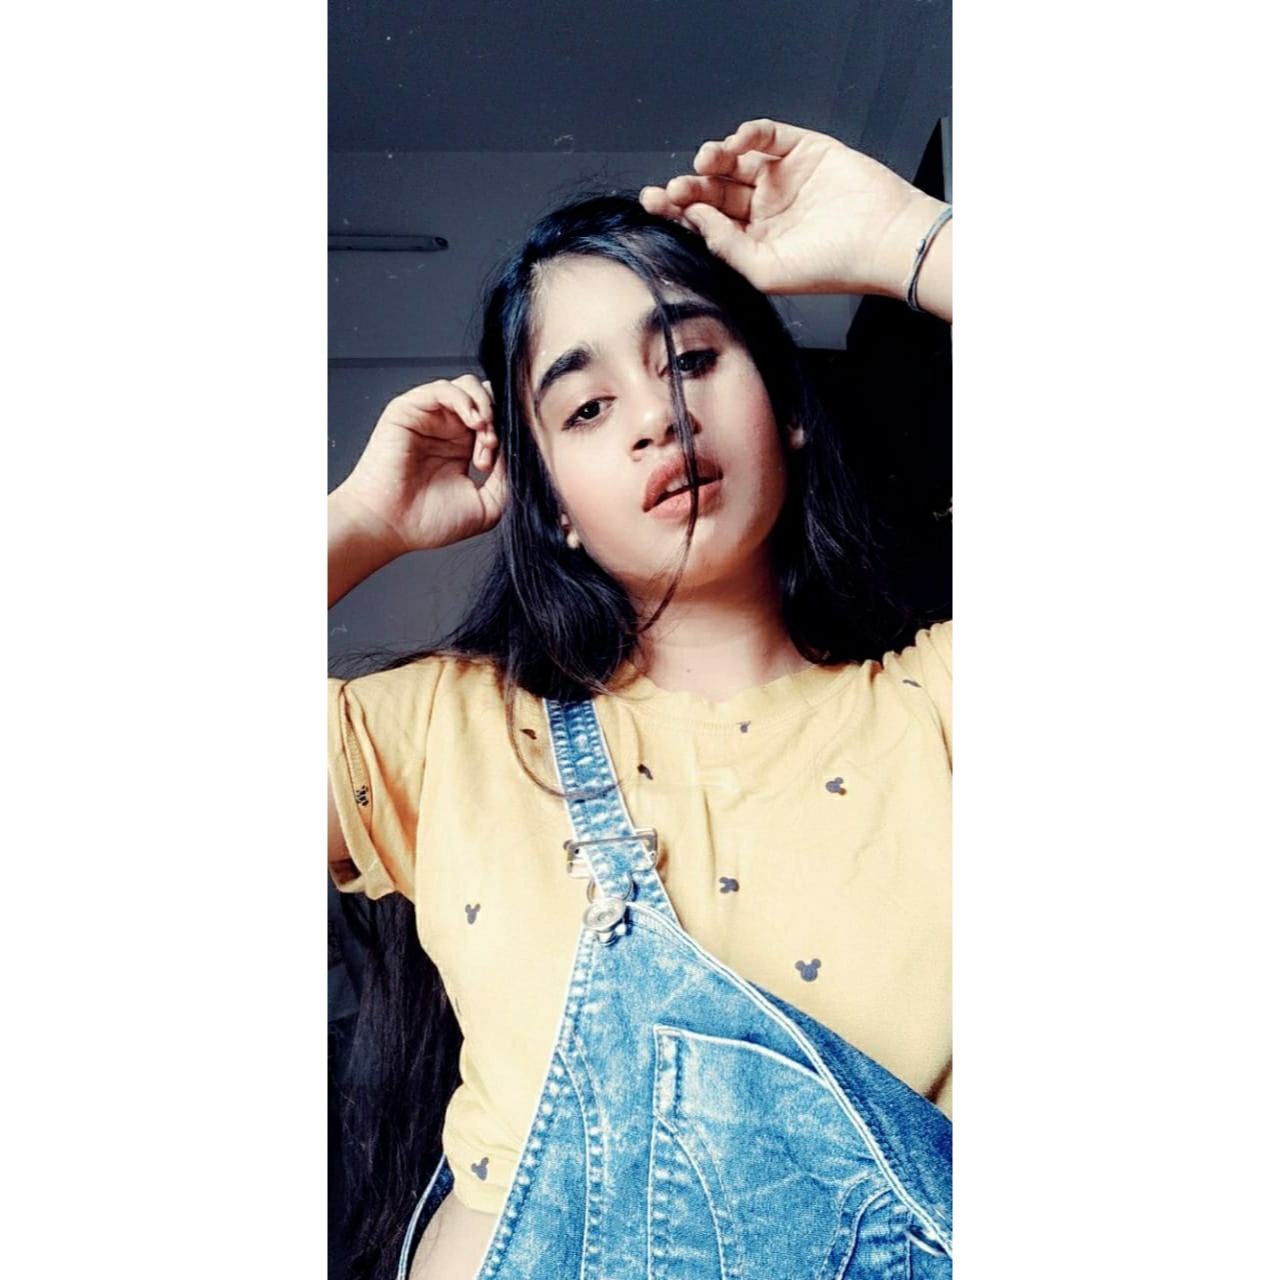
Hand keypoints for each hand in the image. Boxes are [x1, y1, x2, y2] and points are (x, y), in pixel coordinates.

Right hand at [331, 375, 506, 556]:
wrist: (391, 527)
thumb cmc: (429, 522)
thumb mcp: (487, 505)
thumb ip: (508, 478)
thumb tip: (520, 451)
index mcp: (463, 448)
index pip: (497, 422)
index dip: (508, 434)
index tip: (505, 459)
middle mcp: (447, 430)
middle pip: (486, 399)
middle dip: (498, 419)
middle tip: (493, 447)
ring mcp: (429, 418)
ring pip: (468, 388)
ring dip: (485, 408)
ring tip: (485, 435)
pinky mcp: (409, 409)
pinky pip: (444, 388)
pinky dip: (465, 399)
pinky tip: (474, 422)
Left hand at [640, 118, 945, 300]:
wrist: (883, 241)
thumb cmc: (832, 267)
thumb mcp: (765, 270)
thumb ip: (725, 247)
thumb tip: (693, 218)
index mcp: (752, 242)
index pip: (706, 224)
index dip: (679, 213)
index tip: (655, 204)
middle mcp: (763, 210)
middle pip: (714, 192)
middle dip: (689, 187)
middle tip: (671, 188)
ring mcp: (782, 179)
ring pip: (735, 162)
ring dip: (715, 158)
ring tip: (705, 162)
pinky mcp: (804, 150)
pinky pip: (769, 136)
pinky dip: (749, 134)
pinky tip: (736, 143)